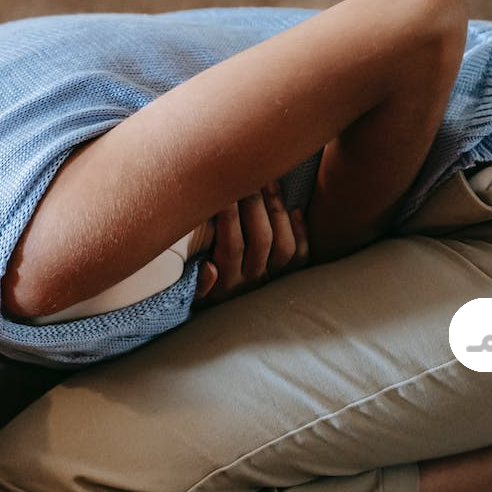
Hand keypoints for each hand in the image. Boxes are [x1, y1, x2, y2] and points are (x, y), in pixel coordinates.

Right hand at [194, 182, 308, 305]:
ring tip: (269, 181)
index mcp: (224, 286)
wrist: (223, 316)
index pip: (231, 245)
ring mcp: (272, 279)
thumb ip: (198, 285)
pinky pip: (300, 254)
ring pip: (283, 244)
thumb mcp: (191, 295)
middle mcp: (251, 283)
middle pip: (260, 239)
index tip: (223, 189)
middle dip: (254, 204)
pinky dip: (300, 230)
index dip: (229, 215)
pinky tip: (293, 208)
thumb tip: (209, 269)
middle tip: (248, 174)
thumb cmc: (198, 291)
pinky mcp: (287, 278)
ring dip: (276, 210)